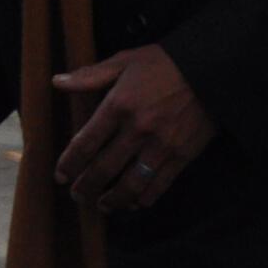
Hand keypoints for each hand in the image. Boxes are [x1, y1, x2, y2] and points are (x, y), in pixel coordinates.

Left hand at [52, 45, 217, 212]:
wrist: (211, 71)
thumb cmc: (163, 63)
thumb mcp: (123, 61)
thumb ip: (89, 76)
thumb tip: (57, 82)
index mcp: (118, 105)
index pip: (86, 143)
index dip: (69, 163)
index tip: (59, 175)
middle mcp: (137, 129)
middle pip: (104, 168)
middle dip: (86, 186)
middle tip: (76, 195)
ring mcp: (161, 146)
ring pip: (131, 183)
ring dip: (114, 199)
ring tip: (102, 205)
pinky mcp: (182, 155)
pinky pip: (160, 184)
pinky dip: (145, 198)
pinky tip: (134, 202)